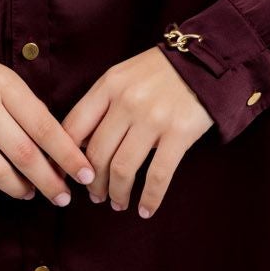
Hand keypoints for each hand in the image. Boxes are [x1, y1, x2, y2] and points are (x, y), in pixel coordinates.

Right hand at [0, 36, 95, 205]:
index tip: (85, 174)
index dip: (68, 155)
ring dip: (18, 189)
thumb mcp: (0, 77)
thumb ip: (26, 107)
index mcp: (4, 84)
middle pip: (24, 154)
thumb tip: (57, 149)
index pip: (45, 126)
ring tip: (27, 193)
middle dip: (49, 182)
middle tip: (62, 197)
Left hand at [59, 46, 213, 218]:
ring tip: (118, 203)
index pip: (73, 127)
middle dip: (92, 183)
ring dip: (117, 193)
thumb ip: (101, 104)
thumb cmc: (160, 72)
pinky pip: (158, 175)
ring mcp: (153, 118)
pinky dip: (149, 198)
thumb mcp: (123, 76)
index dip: (64, 158)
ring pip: (122, 168)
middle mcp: (127, 101)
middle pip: (96, 154)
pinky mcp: (179, 133)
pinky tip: (145, 209)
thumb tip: (81, 146)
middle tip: (95, 195)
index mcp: (109, 85)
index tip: (67, 176)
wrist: (205, 61)